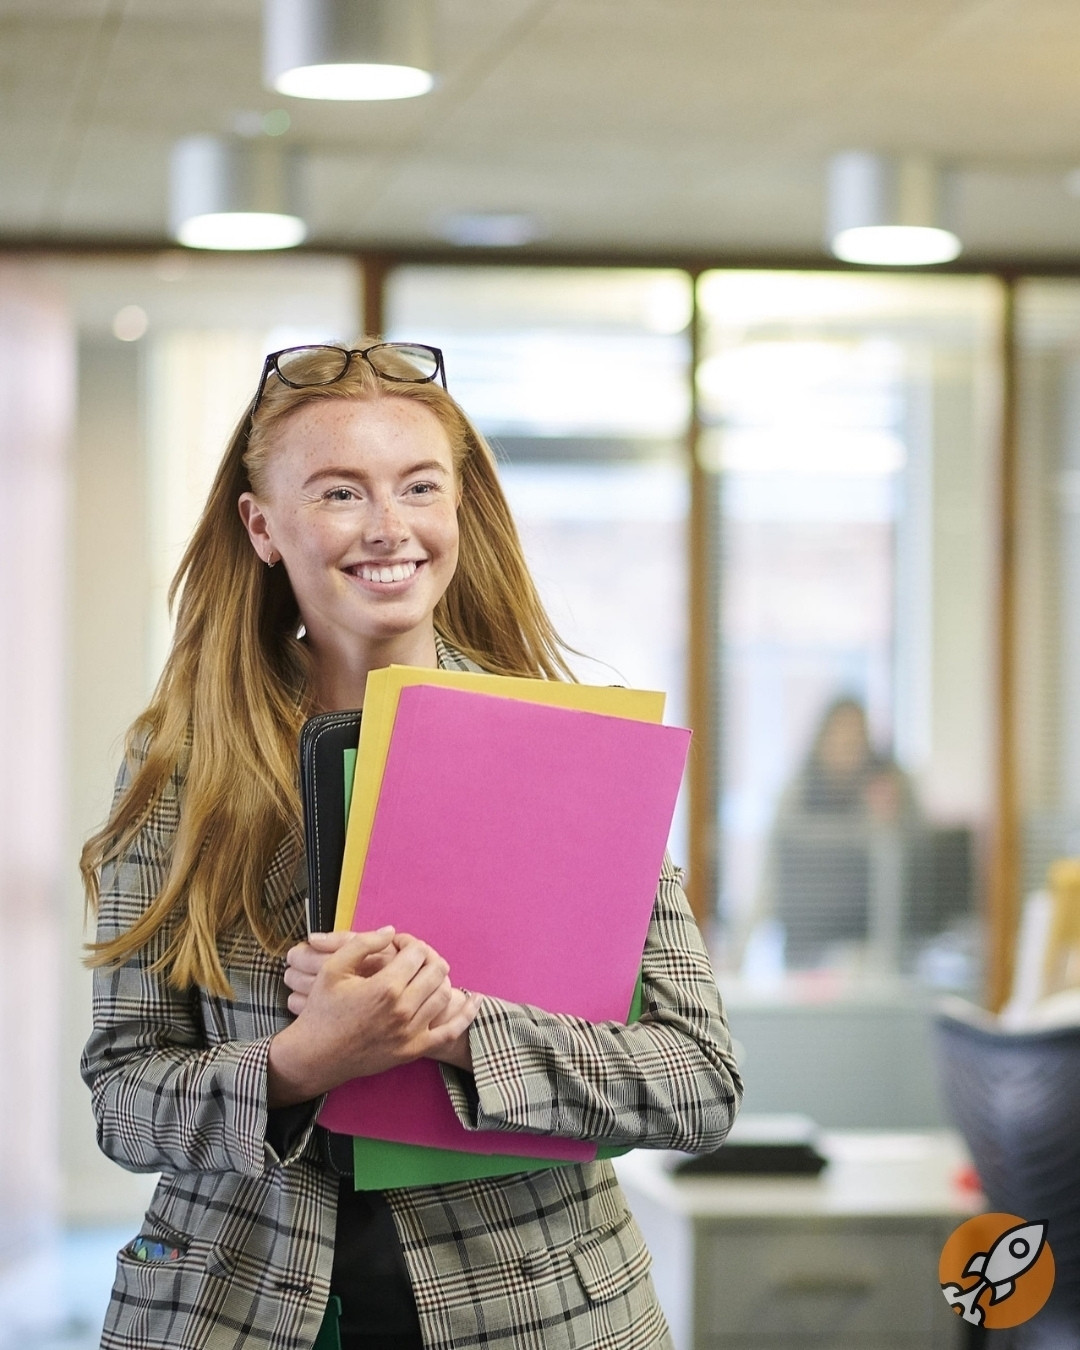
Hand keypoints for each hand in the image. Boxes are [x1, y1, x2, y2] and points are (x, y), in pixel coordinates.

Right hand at [267, 927, 478, 1105]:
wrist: (315, 1056)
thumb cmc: (321, 1010)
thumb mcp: (334, 968)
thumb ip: (364, 943)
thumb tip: (392, 932)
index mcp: (385, 987)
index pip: (417, 953)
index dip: (409, 942)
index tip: (397, 944)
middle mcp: (403, 1010)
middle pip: (436, 970)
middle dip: (427, 956)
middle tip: (412, 957)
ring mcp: (411, 1033)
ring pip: (444, 995)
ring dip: (439, 979)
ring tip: (424, 974)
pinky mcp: (413, 1051)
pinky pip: (450, 1032)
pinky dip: (466, 1015)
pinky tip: (474, 1000)